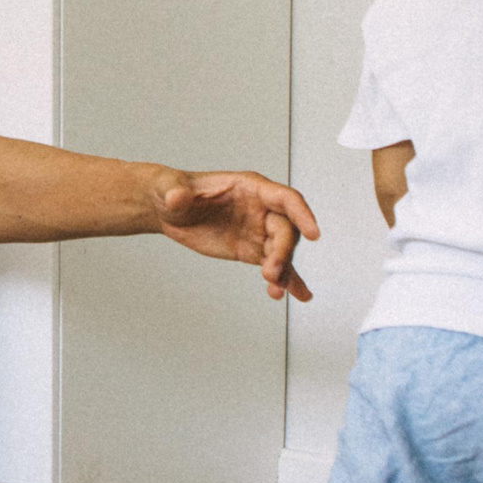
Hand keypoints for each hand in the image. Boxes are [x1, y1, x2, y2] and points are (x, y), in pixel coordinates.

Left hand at [158, 170, 320, 300]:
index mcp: (251, 187)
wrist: (168, 210)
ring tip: (276, 289)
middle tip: (270, 273)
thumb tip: (177, 197)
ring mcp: (258, 231)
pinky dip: (284, 281)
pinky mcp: (251, 250)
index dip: (303, 214)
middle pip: (286, 231)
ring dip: (284, 271)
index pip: (286, 199)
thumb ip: (176, 192)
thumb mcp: (170, 188)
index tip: (314, 234)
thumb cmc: (174, 190)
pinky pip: (274, 265)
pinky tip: (291, 295)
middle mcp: (261, 209)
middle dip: (283, 252)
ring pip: (282, 252)